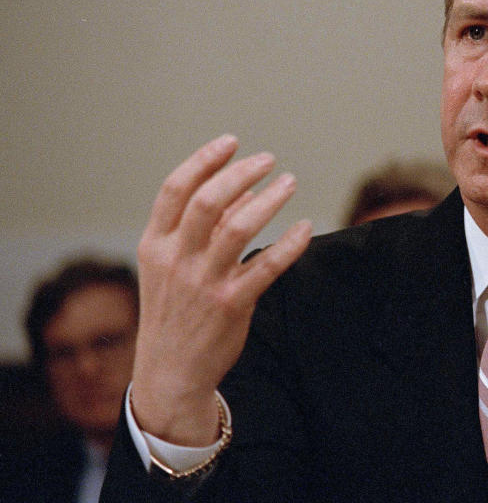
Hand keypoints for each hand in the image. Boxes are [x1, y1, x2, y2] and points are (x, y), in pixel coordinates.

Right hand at [129, 135, 310, 444]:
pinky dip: (291, 243)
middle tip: (268, 160)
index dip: (204, 160)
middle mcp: (176, 259)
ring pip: (238, 228)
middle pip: (207, 202)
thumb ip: (202, 228)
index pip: (175, 190)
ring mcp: (204, 282)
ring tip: (290, 182)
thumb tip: (243, 190)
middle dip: (241, 173)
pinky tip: (306, 227)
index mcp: (155, 244)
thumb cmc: (176, 310)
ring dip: (269, 200)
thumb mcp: (171, 266)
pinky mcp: (232, 304)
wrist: (171, 371)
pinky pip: (268, 266)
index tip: (232, 142)